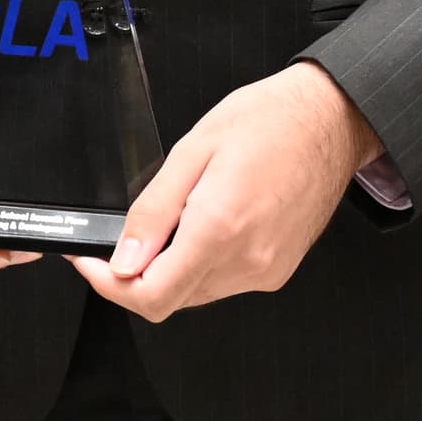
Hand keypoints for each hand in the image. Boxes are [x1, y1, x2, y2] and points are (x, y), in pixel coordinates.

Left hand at [71, 63, 377, 322]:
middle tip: (122, 238)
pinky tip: (204, 225)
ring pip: (195, 293)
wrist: (329, 121)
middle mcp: (247, 260)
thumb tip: (123, 258)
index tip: (92, 262)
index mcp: (220, 228)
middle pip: (171, 299)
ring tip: (173, 219)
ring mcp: (266, 270)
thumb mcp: (192, 150)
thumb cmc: (270, 121)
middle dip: (135, 275)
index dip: (110, 285)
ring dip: (169, 269)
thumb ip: (153, 211)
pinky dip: (200, 264)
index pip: (152, 295)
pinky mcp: (277, 270)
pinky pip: (223, 282)